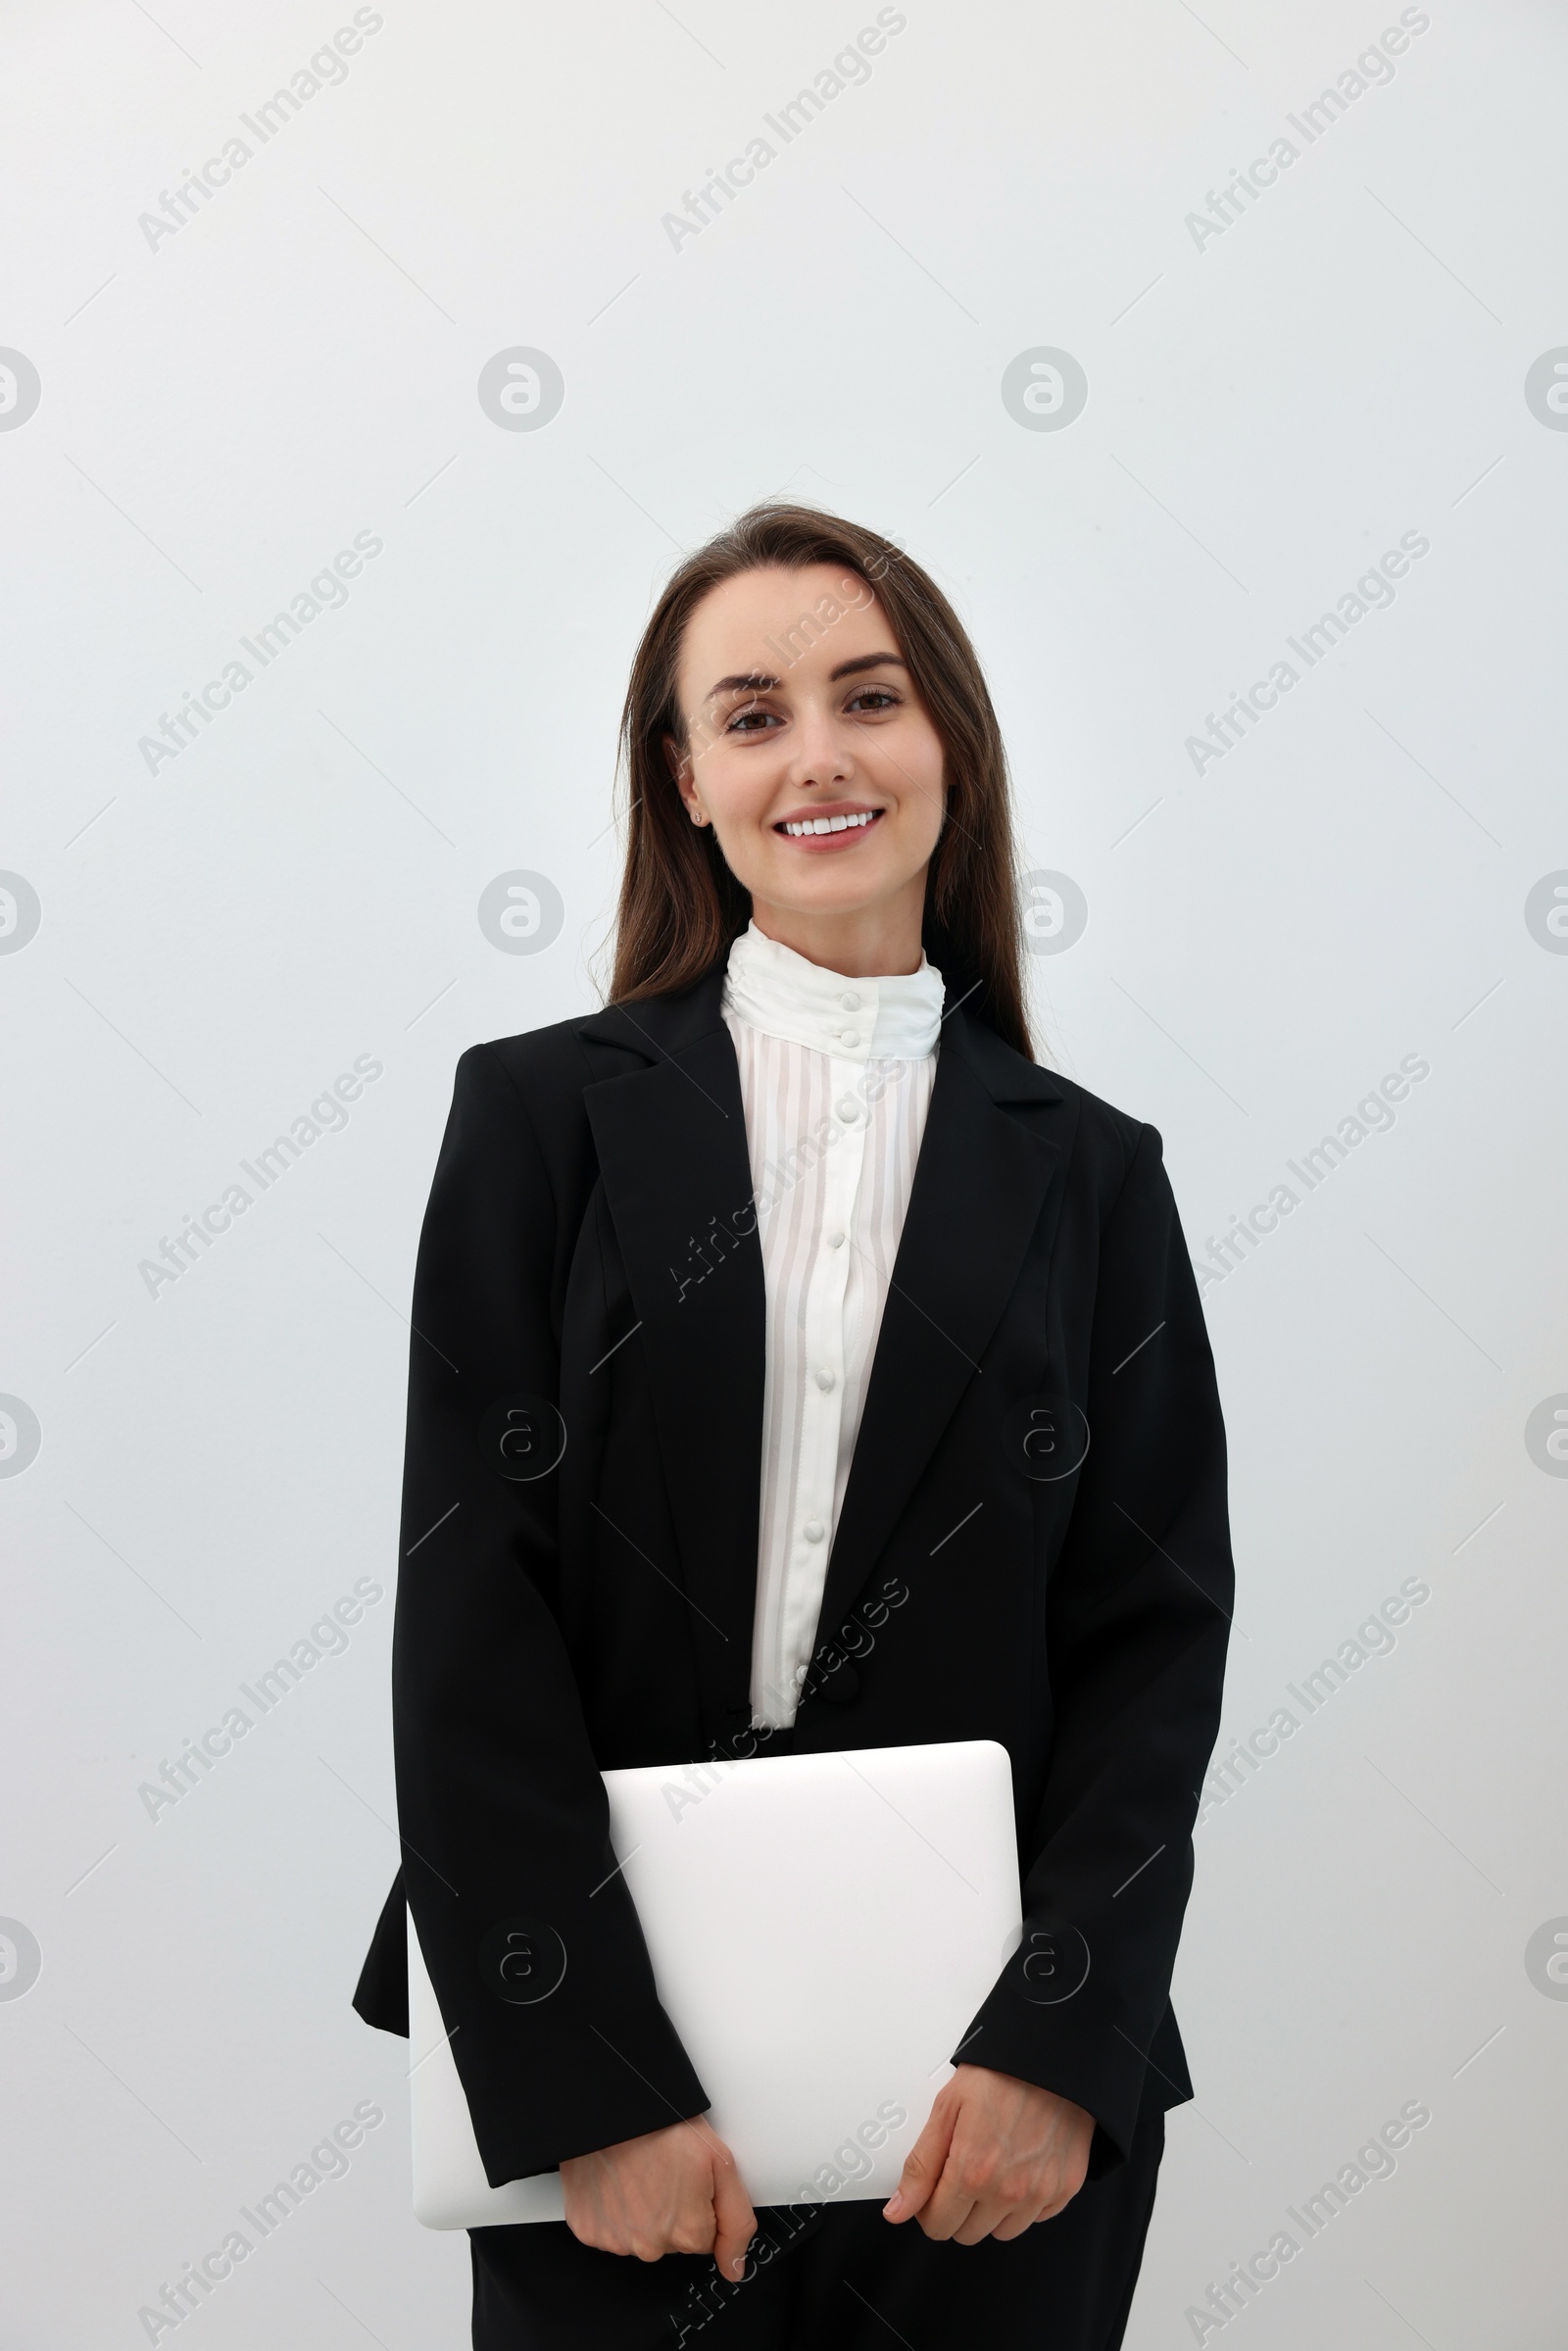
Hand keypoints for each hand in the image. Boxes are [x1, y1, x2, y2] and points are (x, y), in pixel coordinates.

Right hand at [561, 2118, 755, 2275]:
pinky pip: (609, 2228)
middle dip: (673, 2209)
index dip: (701, 2205)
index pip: (706, 2238)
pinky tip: (617, 2181)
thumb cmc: (663, 2126)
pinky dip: (613, 2209)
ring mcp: (616, 2241)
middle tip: (664, 2170)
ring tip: (639, 2171)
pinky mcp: (588, 2230)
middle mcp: (651, 2246)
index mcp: (688, 2233)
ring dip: (642, 2210)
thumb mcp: (721, 2162)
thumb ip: (737, 2220)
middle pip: (673, 2240)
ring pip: (641, 2236)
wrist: (613, 2108)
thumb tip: (734, 2266)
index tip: (690, 2179)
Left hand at [883, 2065, 1093, 2243]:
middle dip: (957, 2208)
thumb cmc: (999, 2074)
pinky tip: (1020, 2167)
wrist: (1049, 2056)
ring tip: (993, 2167)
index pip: (938, 2225)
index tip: (933, 2190)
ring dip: (991, 2210)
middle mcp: (1007, 2191)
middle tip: (962, 2171)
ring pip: (1001, 2231)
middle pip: (967, 2233)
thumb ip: (920, 2166)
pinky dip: (1024, 2202)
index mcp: (972, 2172)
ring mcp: (1039, 2193)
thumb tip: (898, 2210)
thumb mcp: (946, 2109)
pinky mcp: (1065, 2188)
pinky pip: (1036, 2217)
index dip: (928, 2208)